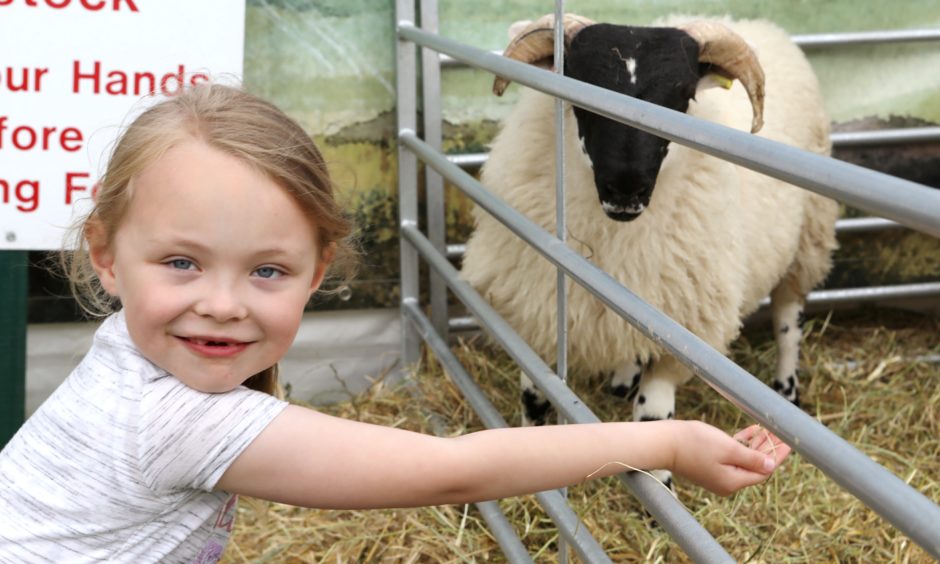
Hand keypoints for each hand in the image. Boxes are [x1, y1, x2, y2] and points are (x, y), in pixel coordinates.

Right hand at [669, 421, 791, 495]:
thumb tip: (771, 466)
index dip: (777, 455)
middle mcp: (727, 482)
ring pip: (744, 460)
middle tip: (780, 431)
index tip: (789, 440)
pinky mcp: (709, 466)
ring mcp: (717, 475)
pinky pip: (732, 458)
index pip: (764, 470)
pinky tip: (747, 433)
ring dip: (756, 445)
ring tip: (766, 428)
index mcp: (733, 482)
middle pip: (755, 466)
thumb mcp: (728, 448)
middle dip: (769, 448)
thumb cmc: (694, 443)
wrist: (663, 443)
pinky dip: (741, 446)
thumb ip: (751, 458)